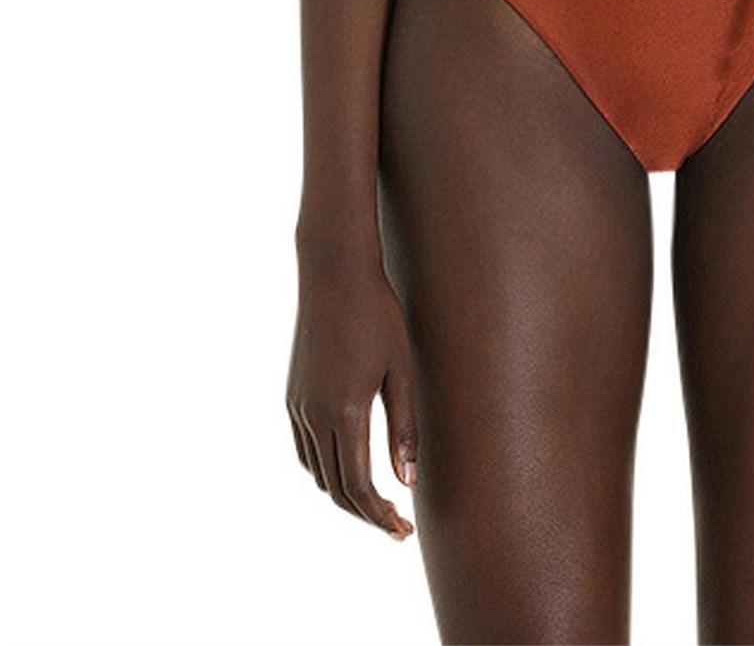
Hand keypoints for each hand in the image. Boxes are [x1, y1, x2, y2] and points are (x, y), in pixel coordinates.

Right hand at [286, 252, 418, 540]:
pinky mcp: (292, 397)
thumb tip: (408, 480)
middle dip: (365, 514)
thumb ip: (404, 427)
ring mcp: (298, 407)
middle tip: (395, 527)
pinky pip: (305, 450)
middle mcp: (315, 415)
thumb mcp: (402, 369)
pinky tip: (349, 466)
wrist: (334, 274)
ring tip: (378, 501)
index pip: (359, 487)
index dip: (380, 516)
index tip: (401, 531)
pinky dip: (325, 469)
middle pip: (336, 489)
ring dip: (344, 494)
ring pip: (317, 473)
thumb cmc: (378, 315)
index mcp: (347, 411)